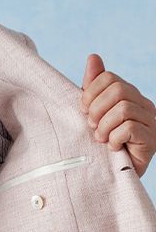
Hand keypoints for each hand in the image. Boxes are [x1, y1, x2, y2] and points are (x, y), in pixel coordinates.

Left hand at [80, 53, 155, 178]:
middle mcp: (144, 105)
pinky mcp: (151, 140)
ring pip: (123, 109)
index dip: (90, 92)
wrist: (113, 175)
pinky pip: (130, 128)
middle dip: (97, 109)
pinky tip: (112, 147)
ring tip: (100, 138)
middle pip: (118, 90)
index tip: (83, 110)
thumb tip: (93, 57)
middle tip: (91, 126)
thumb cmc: (102, 142)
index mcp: (129, 95)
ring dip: (104, 126)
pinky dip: (114, 138)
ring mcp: (151, 122)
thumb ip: (93, 86)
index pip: (109, 77)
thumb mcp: (93, 112)